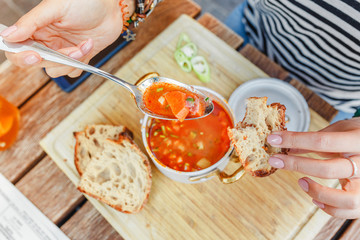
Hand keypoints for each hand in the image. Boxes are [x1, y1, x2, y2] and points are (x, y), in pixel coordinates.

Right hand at [0, 0, 134, 77]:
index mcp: (36, 28)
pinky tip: (89, 46)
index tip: (36, 56)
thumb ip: (31, 22)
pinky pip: (73, 71)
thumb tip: (8, 35)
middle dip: (57, 59)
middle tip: (72, 50)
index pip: (17, 48)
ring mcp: (63, 51)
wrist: (110, 7)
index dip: (22, 57)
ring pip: (57, 70)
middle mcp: (47, 41)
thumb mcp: (55, 7)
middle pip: (39, 63)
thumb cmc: (84, 1)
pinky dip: (83, 62)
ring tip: (84, 44)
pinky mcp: (78, 57)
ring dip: (72, 61)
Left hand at [267, 118, 359, 218]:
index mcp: (357, 140)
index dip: (294, 140)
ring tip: (301, 182)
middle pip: (329, 170)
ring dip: (318, 192)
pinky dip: (331, 208)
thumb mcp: (338, 130)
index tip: (273, 139)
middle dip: (297, 165)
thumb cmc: (357, 134)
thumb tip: (285, 145)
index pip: (322, 141)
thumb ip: (315, 139)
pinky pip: (351, 210)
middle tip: (275, 160)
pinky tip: (315, 198)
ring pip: (347, 199)